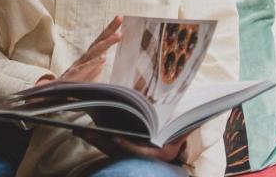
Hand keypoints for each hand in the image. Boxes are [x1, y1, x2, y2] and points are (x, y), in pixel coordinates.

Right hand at [40, 16, 123, 84]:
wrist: (53, 95)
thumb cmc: (73, 84)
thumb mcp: (88, 76)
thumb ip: (96, 68)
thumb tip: (103, 59)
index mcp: (89, 57)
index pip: (101, 41)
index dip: (110, 30)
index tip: (119, 17)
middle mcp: (84, 58)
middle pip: (98, 41)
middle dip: (109, 30)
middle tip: (119, 18)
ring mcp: (79, 65)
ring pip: (94, 52)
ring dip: (106, 43)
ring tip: (118, 36)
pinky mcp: (74, 75)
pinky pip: (84, 68)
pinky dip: (93, 64)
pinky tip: (103, 59)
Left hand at [73, 129, 188, 164]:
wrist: (165, 153)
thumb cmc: (172, 140)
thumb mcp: (179, 137)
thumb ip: (184, 128)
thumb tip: (197, 117)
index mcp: (153, 155)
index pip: (136, 151)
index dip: (125, 145)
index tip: (114, 138)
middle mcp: (138, 158)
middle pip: (115, 150)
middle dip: (100, 141)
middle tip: (83, 131)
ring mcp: (126, 156)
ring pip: (107, 149)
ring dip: (93, 140)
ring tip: (78, 130)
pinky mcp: (118, 152)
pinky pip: (105, 146)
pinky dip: (96, 139)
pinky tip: (83, 131)